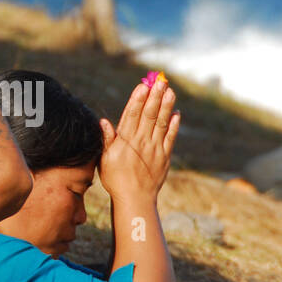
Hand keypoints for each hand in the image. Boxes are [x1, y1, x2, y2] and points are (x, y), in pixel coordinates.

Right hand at [97, 78, 178, 201]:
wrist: (135, 200)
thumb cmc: (116, 180)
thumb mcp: (104, 160)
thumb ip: (107, 140)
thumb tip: (104, 121)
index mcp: (125, 141)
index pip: (132, 115)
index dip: (137, 99)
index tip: (143, 86)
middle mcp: (141, 142)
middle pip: (148, 115)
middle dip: (154, 96)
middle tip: (160, 81)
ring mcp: (155, 149)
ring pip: (161, 123)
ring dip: (166, 106)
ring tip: (170, 91)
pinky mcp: (164, 156)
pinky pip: (170, 137)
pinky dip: (174, 125)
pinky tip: (176, 113)